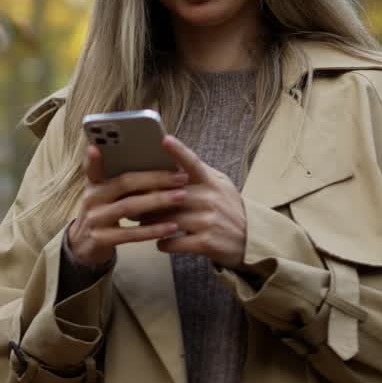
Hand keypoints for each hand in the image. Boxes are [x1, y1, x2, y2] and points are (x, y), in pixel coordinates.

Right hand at [66, 144, 188, 267]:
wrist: (85, 246)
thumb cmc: (104, 214)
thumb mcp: (106, 195)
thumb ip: (122, 182)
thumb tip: (155, 164)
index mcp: (94, 184)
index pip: (92, 167)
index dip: (93, 159)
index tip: (97, 148)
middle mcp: (92, 198)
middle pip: (124, 183)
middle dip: (155, 178)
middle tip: (180, 177)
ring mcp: (95, 219)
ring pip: (129, 206)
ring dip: (158, 200)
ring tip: (181, 196)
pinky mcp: (101, 239)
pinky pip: (131, 234)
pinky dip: (153, 230)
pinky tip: (171, 226)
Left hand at [153, 135, 247, 268]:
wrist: (251, 240)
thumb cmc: (229, 208)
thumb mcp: (221, 185)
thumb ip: (199, 173)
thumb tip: (171, 159)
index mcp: (211, 182)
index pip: (193, 162)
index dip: (179, 151)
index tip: (164, 140)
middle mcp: (210, 199)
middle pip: (170, 194)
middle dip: (148, 198)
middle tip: (130, 199)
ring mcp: (208, 221)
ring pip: (168, 219)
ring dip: (150, 222)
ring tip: (140, 222)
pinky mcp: (206, 243)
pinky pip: (175, 242)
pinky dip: (163, 243)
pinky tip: (160, 242)